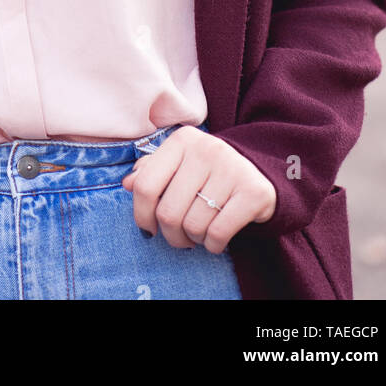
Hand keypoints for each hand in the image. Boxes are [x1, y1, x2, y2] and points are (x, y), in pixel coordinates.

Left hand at [121, 125, 276, 252]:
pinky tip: (216, 238)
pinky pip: (218, 233)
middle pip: (168, 212)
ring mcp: (231, 168)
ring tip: (200, 231)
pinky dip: (213, 245)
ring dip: (194, 239)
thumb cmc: (207, 173)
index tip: (148, 227)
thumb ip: (151, 172)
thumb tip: (128, 183)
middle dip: (171, 234)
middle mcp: (206, 149)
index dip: (141, 214)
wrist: (257, 174)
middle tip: (179, 236)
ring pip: (193, 226)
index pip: (145, 186)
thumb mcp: (179, 165)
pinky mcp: (252, 191)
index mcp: (182, 140)